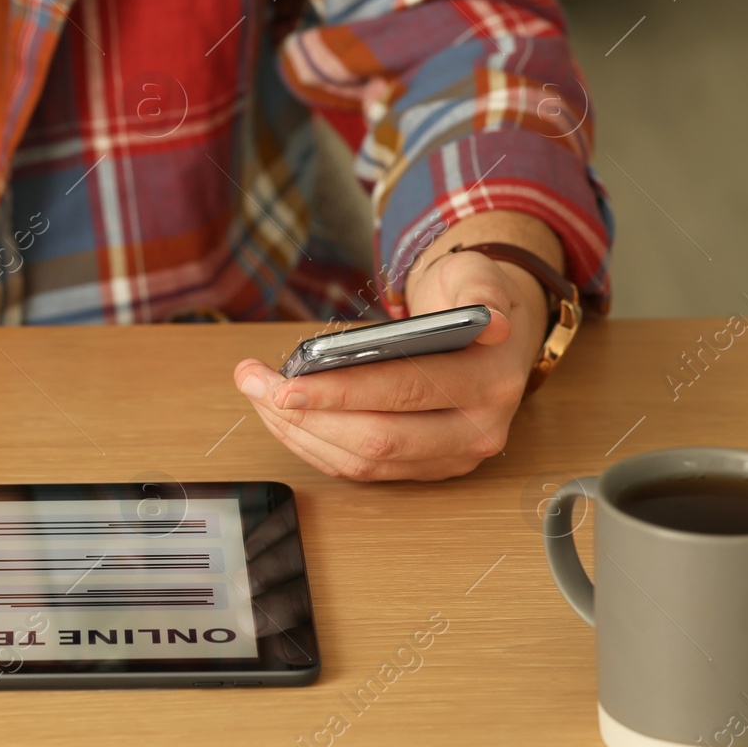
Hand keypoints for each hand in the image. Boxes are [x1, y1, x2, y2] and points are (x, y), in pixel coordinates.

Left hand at [232, 241, 550, 481]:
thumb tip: (489, 317)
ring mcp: (449, 456)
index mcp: (490, 383)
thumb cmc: (469, 301)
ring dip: (300, 433)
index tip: (286, 384)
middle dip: (305, 415)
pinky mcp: (423, 468)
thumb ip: (482, 290)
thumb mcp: (478, 276)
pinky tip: (281, 417)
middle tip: (256, 386)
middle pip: (378, 439)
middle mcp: (475, 430)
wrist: (492, 336)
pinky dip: (313, 445)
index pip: (406, 391)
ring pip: (362, 462)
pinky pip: (359, 470)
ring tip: (258, 394)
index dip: (341, 391)